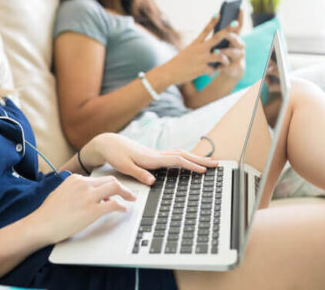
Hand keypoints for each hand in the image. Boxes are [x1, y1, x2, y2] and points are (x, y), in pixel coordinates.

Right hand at [27, 173, 136, 243]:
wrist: (41, 224)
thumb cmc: (48, 213)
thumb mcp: (61, 192)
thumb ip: (76, 190)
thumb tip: (90, 195)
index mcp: (75, 179)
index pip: (99, 178)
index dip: (109, 185)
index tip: (114, 191)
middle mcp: (83, 184)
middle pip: (110, 180)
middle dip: (122, 186)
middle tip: (128, 193)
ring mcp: (88, 196)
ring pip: (115, 188)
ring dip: (126, 193)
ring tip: (130, 199)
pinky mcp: (92, 210)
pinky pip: (113, 205)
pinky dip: (121, 207)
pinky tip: (123, 210)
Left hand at [84, 133, 218, 185]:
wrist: (107, 143)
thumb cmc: (115, 154)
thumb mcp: (124, 166)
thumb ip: (139, 173)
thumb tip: (152, 181)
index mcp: (151, 158)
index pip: (176, 160)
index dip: (191, 165)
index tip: (204, 170)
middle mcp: (156, 154)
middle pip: (183, 155)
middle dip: (201, 160)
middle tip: (217, 164)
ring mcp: (156, 154)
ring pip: (180, 154)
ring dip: (195, 158)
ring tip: (210, 163)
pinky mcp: (153, 155)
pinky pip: (174, 155)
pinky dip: (186, 157)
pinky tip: (190, 161)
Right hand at [159, 14, 237, 83]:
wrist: (169, 73)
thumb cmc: (180, 62)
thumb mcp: (189, 52)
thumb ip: (202, 50)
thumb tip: (216, 50)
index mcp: (195, 43)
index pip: (205, 30)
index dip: (213, 22)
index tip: (219, 13)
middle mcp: (199, 49)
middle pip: (216, 38)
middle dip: (227, 30)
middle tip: (236, 23)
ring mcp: (201, 59)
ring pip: (220, 56)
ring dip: (225, 59)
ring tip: (226, 62)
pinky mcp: (201, 69)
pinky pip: (214, 70)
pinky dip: (213, 72)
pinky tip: (210, 73)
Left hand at [214, 9, 245, 78]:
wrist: (229, 69)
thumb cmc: (222, 51)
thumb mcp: (220, 42)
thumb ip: (219, 33)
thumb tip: (216, 16)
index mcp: (235, 38)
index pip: (239, 26)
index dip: (241, 17)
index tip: (240, 7)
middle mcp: (239, 46)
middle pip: (238, 40)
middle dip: (232, 36)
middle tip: (226, 34)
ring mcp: (237, 57)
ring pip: (235, 53)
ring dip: (226, 52)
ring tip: (215, 51)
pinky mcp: (233, 67)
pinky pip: (228, 66)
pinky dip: (221, 65)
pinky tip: (215, 66)